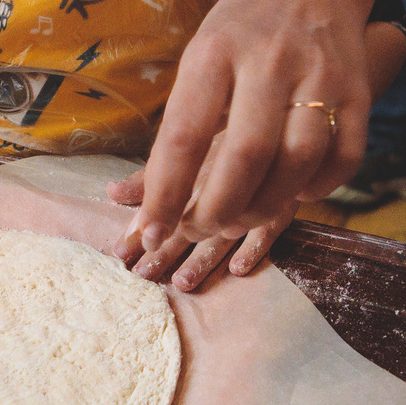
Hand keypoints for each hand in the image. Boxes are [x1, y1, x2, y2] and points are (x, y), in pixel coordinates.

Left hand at [109, 160, 291, 290]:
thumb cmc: (233, 143)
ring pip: (226, 229)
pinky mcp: (284, 202)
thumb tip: (111, 193)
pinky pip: (271, 227)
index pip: (162, 203)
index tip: (119, 253)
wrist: (295, 122)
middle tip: (143, 274)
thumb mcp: (191, 154)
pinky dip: (255, 247)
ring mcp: (254, 194)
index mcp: (195, 170)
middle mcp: (222, 182)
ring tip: (182, 282)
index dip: (141, 227)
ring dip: (204, 257)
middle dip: (166, 249)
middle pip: (190, 220)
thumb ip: (154, 176)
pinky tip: (238, 269)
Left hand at [128, 0, 402, 249]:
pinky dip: (319, 188)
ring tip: (241, 218)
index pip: (184, 135)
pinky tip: (294, 192)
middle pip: (246, 155)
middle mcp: (269, 60)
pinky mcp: (360, 91)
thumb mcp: (198, 60)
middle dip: (218, 210)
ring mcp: (321, 74)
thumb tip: (147, 208)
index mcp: (215, 52)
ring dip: (266, 206)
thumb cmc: (239, 32)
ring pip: (298, 162)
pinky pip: (344, 158)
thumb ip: (178, 129)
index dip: (166, 194)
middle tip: (201, 229)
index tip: (152, 231)